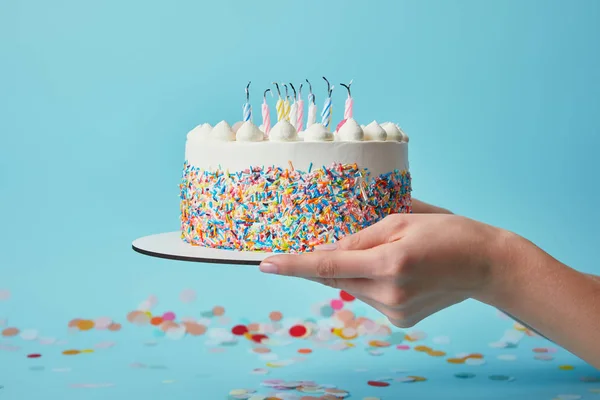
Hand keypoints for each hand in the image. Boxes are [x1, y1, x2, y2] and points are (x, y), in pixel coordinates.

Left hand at [259, 213, 507, 327]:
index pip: (328, 264)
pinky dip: (371, 282)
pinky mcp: (401, 321)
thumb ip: (360, 237)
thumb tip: (327, 249)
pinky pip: (370, 297)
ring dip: (354, 270)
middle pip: (337, 277)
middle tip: (335, 243)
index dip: (294, 264)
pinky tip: (398, 271)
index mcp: (389, 263)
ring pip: (352, 287)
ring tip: (388, 254)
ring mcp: (395, 312)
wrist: (487, 264)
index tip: (265, 264)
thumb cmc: (448, 232)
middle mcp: (389, 293)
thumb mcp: (402, 219)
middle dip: (327, 261)